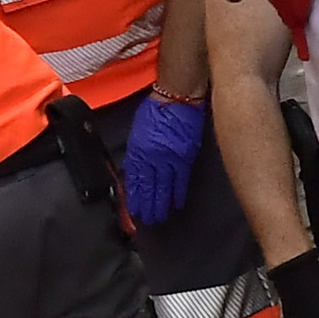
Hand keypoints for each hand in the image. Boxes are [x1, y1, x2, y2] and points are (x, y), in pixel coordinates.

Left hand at [122, 93, 206, 224]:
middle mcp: (152, 158)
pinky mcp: (185, 157)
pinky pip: (181, 180)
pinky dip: (178, 193)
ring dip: (161, 204)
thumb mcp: (137, 131)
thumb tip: (133, 170)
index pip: (135, 180)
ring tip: (159, 218)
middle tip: (147, 221)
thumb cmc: (156, 108)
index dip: (134, 197)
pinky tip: (176, 204)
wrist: (177, 97)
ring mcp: (169, 159)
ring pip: (164, 187)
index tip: (133, 210)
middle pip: (149, 187)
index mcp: (138, 151)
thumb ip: (136, 152)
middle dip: (147, 205)